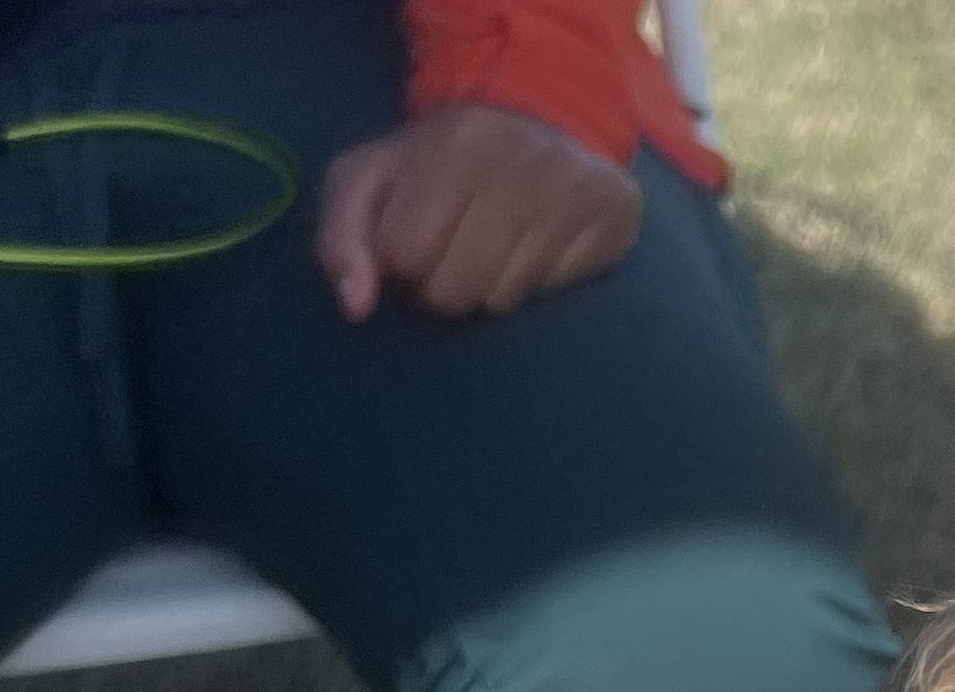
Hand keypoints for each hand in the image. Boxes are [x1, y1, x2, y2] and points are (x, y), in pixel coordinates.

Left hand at [315, 106, 643, 322]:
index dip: (401, 258)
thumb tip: (354, 306)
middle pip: (454, 289)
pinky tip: (536, 245)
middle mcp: (519, 164)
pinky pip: (551, 294)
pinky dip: (536, 282)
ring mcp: (572, 193)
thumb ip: (342, 235)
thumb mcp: (374, 178)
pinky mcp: (612, 220)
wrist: (542, 121)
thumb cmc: (443, 161)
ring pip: (502, 299)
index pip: (405, 254)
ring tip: (494, 246)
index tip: (416, 232)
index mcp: (453, 143)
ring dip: (488, 287)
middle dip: (443, 284)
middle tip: (456, 248)